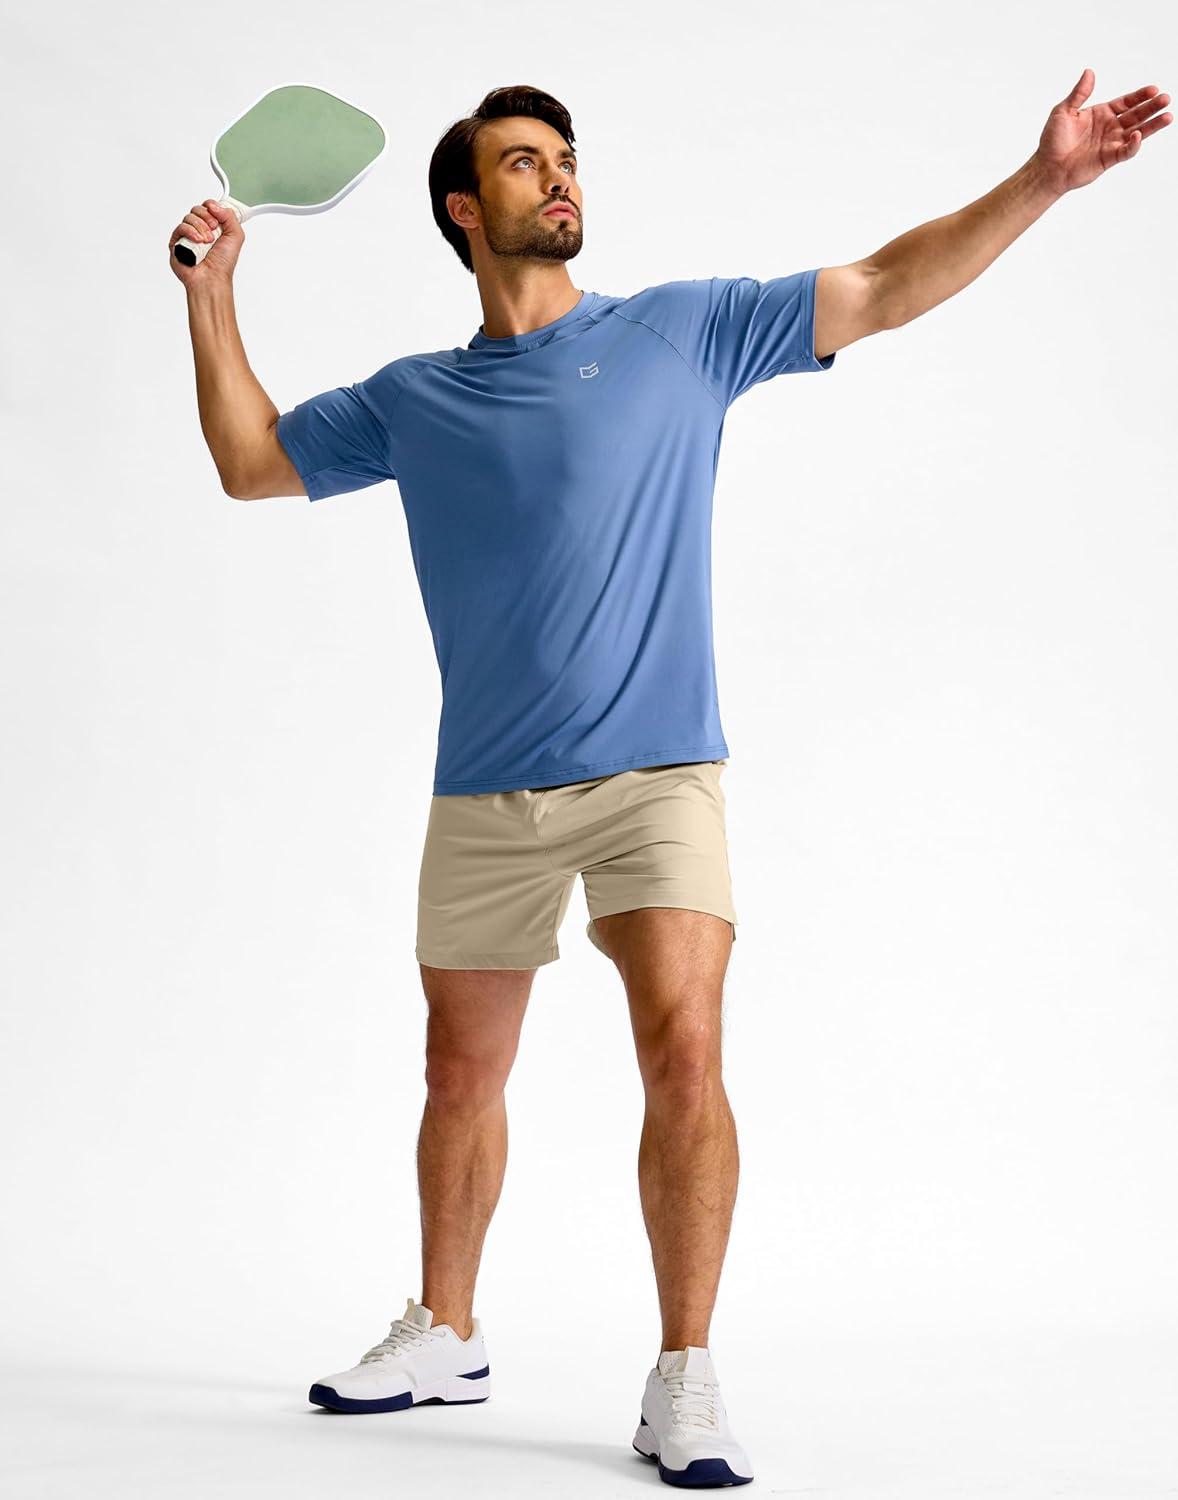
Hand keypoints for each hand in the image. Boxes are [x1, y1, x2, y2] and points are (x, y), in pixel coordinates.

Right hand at [168, 199, 244, 286]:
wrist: (212, 278)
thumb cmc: (223, 264)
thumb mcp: (236, 236)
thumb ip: (230, 216)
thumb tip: (214, 205)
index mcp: (215, 227)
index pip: (209, 207)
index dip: (212, 207)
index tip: (218, 216)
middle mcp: (201, 230)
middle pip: (198, 209)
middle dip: (207, 217)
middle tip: (214, 229)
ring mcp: (189, 235)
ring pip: (189, 216)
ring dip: (200, 227)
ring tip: (207, 241)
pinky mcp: (178, 242)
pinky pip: (180, 227)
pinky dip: (190, 231)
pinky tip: (197, 240)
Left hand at [1034, 69, 1170, 192]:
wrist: (1047, 167)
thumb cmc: (1052, 140)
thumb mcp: (1063, 111)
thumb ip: (1079, 93)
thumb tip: (1089, 72)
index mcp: (1101, 113)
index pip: (1126, 102)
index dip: (1140, 96)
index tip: (1153, 89)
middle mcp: (1110, 127)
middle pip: (1136, 115)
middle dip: (1151, 107)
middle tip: (1166, 99)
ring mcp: (1111, 143)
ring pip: (1137, 132)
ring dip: (1152, 125)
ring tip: (1168, 117)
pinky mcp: (1109, 159)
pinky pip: (1126, 151)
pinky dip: (1133, 145)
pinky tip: (1138, 136)